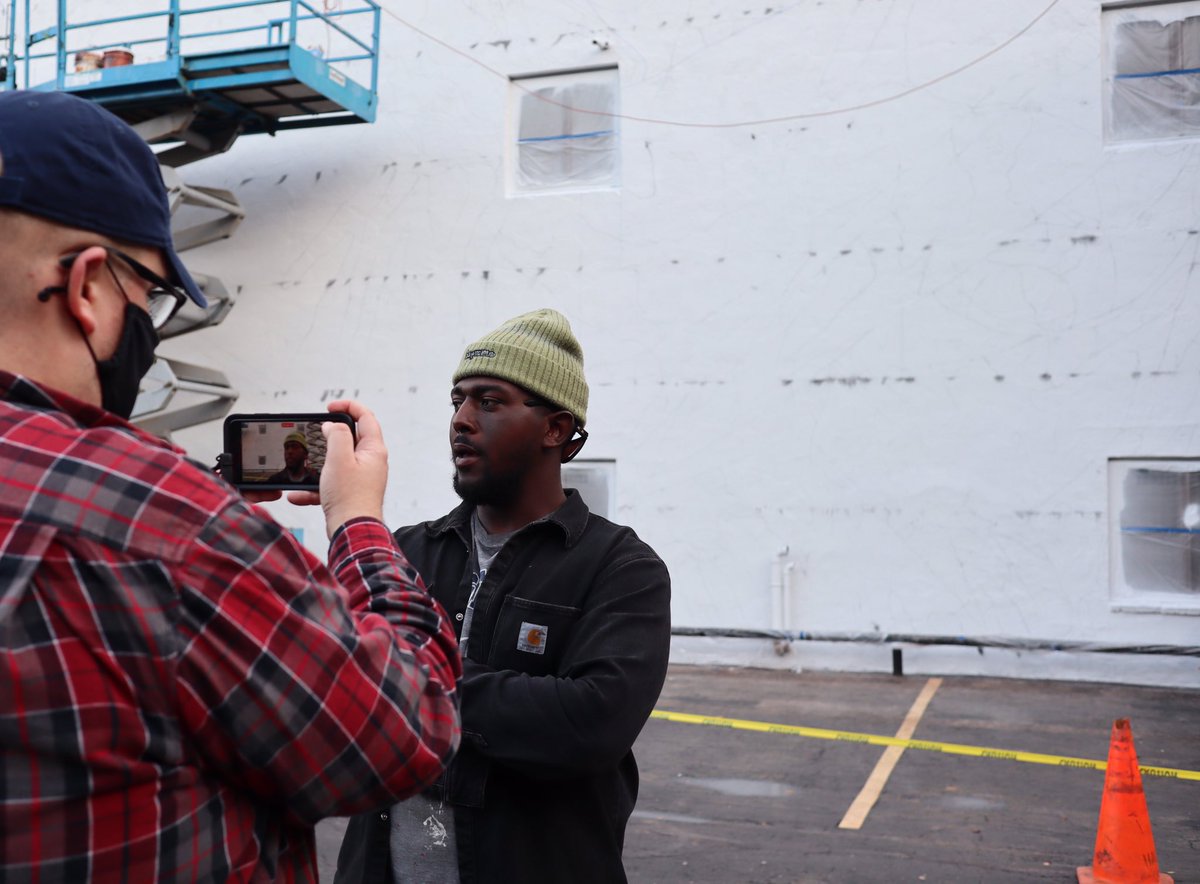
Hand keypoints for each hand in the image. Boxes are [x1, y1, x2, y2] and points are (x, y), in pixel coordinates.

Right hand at [304, 399, 387, 537]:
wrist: (351, 532)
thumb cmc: (350, 498)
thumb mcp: (339, 459)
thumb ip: (337, 436)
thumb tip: (333, 426)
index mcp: (373, 450)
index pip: (366, 417)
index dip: (348, 406)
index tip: (329, 407)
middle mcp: (370, 462)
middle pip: (351, 438)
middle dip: (330, 435)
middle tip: (316, 431)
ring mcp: (360, 478)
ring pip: (337, 462)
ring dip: (319, 464)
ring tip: (306, 465)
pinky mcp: (350, 492)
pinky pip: (330, 483)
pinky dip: (314, 487)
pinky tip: (299, 495)